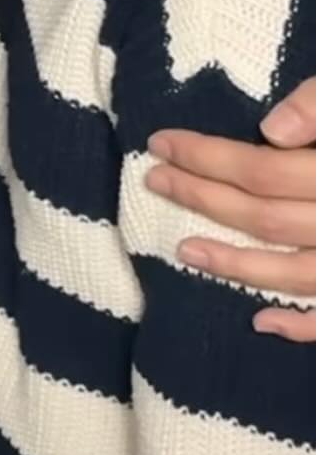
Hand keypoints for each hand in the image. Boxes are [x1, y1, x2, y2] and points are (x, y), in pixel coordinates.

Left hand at [146, 75, 315, 340]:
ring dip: (235, 265)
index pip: (263, 168)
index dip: (207, 155)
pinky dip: (304, 325)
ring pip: (296, 275)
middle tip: (154, 179)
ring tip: (184, 249)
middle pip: (267, 219)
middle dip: (204, 197)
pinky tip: (262, 321)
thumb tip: (268, 129)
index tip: (161, 141)